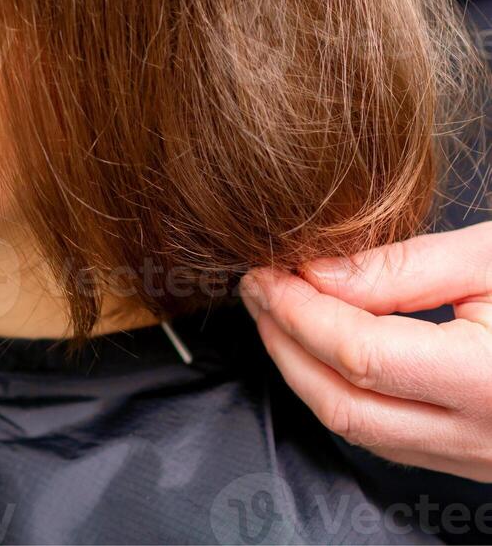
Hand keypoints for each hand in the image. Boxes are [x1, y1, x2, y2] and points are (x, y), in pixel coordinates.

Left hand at [239, 221, 491, 481]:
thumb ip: (402, 267)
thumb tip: (316, 271)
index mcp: (489, 381)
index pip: (360, 353)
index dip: (300, 310)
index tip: (267, 270)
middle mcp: (477, 437)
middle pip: (342, 402)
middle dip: (284, 340)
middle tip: (258, 286)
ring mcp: (472, 459)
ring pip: (354, 429)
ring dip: (301, 367)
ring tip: (278, 309)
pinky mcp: (465, 460)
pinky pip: (381, 435)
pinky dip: (336, 389)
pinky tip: (320, 346)